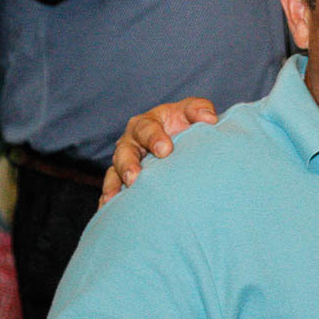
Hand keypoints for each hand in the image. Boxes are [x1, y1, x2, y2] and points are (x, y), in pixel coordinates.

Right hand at [100, 97, 217, 205]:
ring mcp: (125, 162)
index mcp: (146, 123)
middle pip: (124, 152)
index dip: (154, 138)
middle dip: (128, 165)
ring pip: (114, 172)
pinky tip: (109, 209)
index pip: (146, 128)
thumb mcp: (191, 112)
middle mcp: (131, 142)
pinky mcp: (125, 180)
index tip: (166, 150)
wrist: (184, 142)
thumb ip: (199, 110)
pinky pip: (112, 188)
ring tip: (116, 199)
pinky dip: (109, 198)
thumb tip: (209, 119)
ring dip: (115, 185)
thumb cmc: (185, 124)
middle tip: (134, 178)